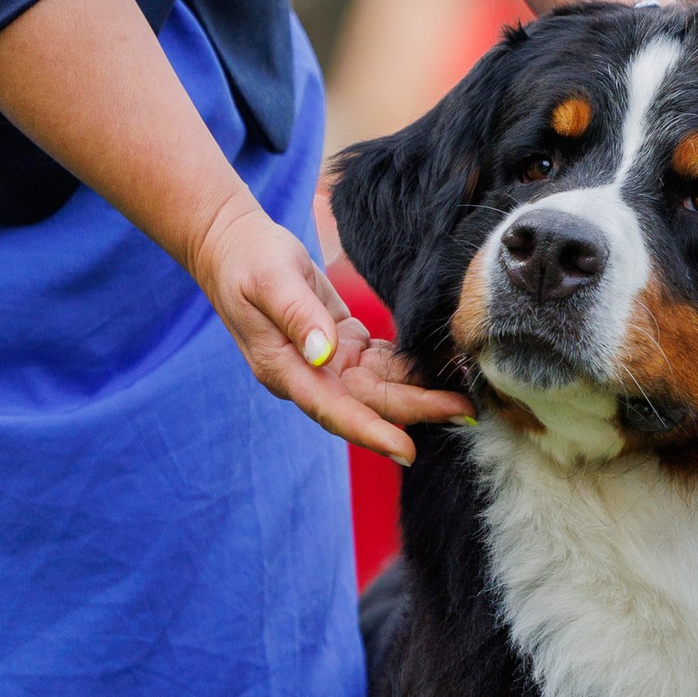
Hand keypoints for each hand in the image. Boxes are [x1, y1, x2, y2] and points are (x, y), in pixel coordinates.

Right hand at [189, 190, 469, 464]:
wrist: (232, 246)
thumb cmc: (247, 260)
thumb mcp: (270, 280)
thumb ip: (298, 316)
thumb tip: (323, 354)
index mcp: (285, 368)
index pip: (333, 410)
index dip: (371, 432)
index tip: (407, 450)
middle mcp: (308, 375)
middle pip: (368, 403)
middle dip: (416, 411)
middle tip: (465, 414)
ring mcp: (324, 363)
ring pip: (379, 388)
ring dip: (419, 394)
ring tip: (464, 397)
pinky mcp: (339, 345)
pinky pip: (379, 365)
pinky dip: (408, 369)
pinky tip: (439, 369)